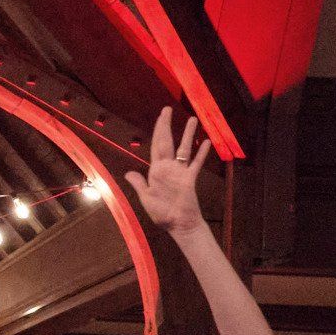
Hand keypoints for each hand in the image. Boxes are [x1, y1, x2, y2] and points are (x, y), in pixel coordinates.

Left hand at [123, 107, 211, 236]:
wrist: (178, 225)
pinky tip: (206, 141)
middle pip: (167, 142)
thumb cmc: (162, 214)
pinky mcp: (190, 179)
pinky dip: (201, 153)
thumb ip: (139, 184)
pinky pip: (196, 163)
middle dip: (167, 126)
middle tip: (168, 109)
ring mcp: (180, 172)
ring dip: (188, 134)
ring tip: (193, 119)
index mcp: (156, 171)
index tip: (160, 117)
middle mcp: (168, 168)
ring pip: (184, 149)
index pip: (156, 146)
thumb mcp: (146, 198)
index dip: (157, 131)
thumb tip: (129, 172)